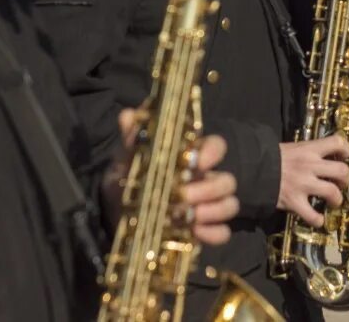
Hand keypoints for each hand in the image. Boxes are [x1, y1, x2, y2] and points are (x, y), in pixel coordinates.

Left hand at [102, 108, 238, 246]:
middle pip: (228, 180)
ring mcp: (208, 206)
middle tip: (184, 196)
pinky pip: (223, 233)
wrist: (117, 212)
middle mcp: (205, 180)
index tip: (197, 161)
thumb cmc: (129, 178)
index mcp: (192, 158)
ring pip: (231, 205)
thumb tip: (129, 115)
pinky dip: (214, 233)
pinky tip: (196, 233)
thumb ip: (132, 138)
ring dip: (214, 211)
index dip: (212, 153)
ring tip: (190, 217)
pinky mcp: (204, 231)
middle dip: (210, 189)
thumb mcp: (127, 158)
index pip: (217, 147)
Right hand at [277, 135, 348, 226]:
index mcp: (309, 149)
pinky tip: (318, 220)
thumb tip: (318, 156)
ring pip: (333, 192)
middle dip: (345, 179)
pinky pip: (313, 215)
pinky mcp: (295, 202)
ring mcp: (304, 184)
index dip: (346, 150)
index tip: (345, 157)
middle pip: (341, 171)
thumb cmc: (269, 157)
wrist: (250, 169)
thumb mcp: (290, 148)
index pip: (337, 142)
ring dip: (337, 199)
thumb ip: (306, 152)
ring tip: (333, 201)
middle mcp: (310, 166)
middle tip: (340, 184)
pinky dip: (318, 220)